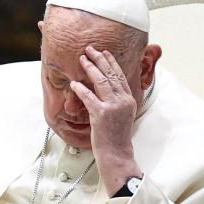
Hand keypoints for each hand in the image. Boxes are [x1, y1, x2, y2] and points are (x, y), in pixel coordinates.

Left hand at [71, 46, 141, 194]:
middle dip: (100, 59)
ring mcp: (113, 107)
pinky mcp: (101, 114)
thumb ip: (117, 102)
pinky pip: (89, 97)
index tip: (104, 52)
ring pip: (101, 81)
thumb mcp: (123, 116)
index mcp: (129, 100)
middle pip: (111, 74)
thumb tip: (108, 90)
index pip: (120, 76)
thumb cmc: (116, 138)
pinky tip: (74, 83)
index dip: (111, 62)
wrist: (117, 155)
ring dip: (90, 68)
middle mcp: (123, 101)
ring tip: (82, 59)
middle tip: (90, 49)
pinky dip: (80, 89)